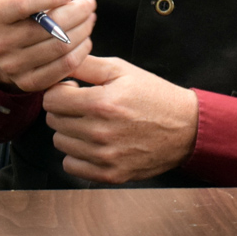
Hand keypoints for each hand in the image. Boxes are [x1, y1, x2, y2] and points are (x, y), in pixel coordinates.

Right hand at [0, 0, 95, 92]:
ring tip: (90, 18)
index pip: (21, 4)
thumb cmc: (14, 7)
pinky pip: (62, 69)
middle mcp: (0, 42)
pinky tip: (85, 39)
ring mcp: (14, 66)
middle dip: (75, 13)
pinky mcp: (30, 83)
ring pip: (57, 48)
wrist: (3, 48)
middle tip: (90, 3)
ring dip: (82, 31)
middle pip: (46, 28)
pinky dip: (80, 52)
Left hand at [42, 55, 198, 183]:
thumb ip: (86, 64)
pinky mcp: (110, 175)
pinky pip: (70, 166)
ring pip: (60, 143)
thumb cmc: (152, 95)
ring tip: (91, 122)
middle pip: (53, 120)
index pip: (52, 99)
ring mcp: (104, 157)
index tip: (73, 89)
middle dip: (64, 109)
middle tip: (84, 104)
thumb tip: (60, 61)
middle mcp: (99, 132)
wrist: (184, 127)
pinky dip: (77, 154)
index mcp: (101, 103)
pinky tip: (93, 142)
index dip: (60, 90)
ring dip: (70, 131)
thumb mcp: (122, 69)